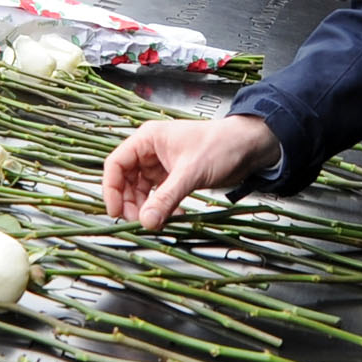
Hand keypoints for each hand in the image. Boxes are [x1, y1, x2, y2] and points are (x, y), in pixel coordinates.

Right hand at [103, 114, 281, 230]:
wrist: (250, 146)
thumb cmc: (221, 146)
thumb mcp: (190, 173)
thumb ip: (166, 198)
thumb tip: (146, 221)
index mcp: (148, 139)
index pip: (116, 164)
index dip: (111, 189)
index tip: (115, 212)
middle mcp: (151, 151)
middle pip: (126, 180)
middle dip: (131, 203)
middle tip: (141, 222)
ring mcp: (162, 164)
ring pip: (142, 191)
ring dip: (148, 208)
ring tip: (159, 221)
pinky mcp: (174, 176)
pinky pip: (159, 195)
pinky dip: (163, 208)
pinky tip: (175, 216)